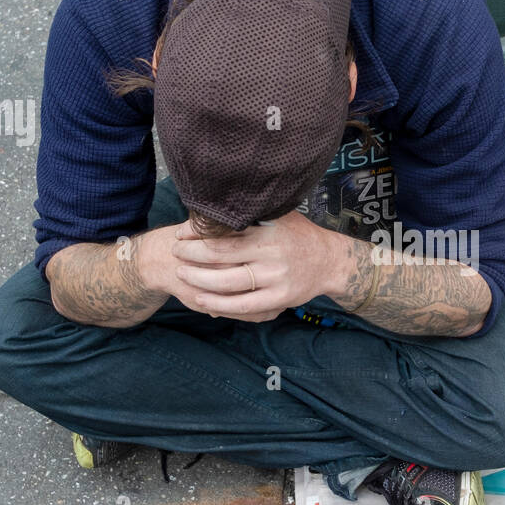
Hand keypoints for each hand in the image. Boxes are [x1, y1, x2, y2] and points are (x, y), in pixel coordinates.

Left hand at [169, 211, 341, 322]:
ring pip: (228, 283)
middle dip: (191, 255)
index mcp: (268, 232)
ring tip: (182, 273)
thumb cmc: (299, 234)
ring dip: (199, 280)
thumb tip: (217, 199)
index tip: (180, 234)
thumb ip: (252, 211)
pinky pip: (243, 305)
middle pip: (221, 257)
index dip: (196, 235)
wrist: (329, 261)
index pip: (223, 233)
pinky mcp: (279, 299)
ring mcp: (276, 279)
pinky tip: (201, 299)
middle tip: (174, 252)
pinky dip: (219, 303)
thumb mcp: (279, 215)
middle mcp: (272, 255)